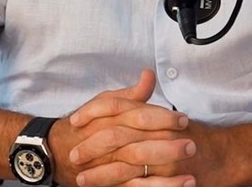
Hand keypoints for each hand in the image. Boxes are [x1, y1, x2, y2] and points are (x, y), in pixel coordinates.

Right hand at [50, 70, 196, 186]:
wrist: (59, 150)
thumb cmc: (88, 124)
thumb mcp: (105, 103)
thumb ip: (131, 94)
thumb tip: (149, 75)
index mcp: (110, 117)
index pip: (138, 116)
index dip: (162, 118)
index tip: (183, 120)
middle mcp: (109, 139)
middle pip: (138, 140)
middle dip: (166, 143)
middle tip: (191, 143)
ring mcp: (108, 162)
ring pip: (137, 164)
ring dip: (163, 166)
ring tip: (189, 169)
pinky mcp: (111, 181)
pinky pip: (137, 186)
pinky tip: (183, 184)